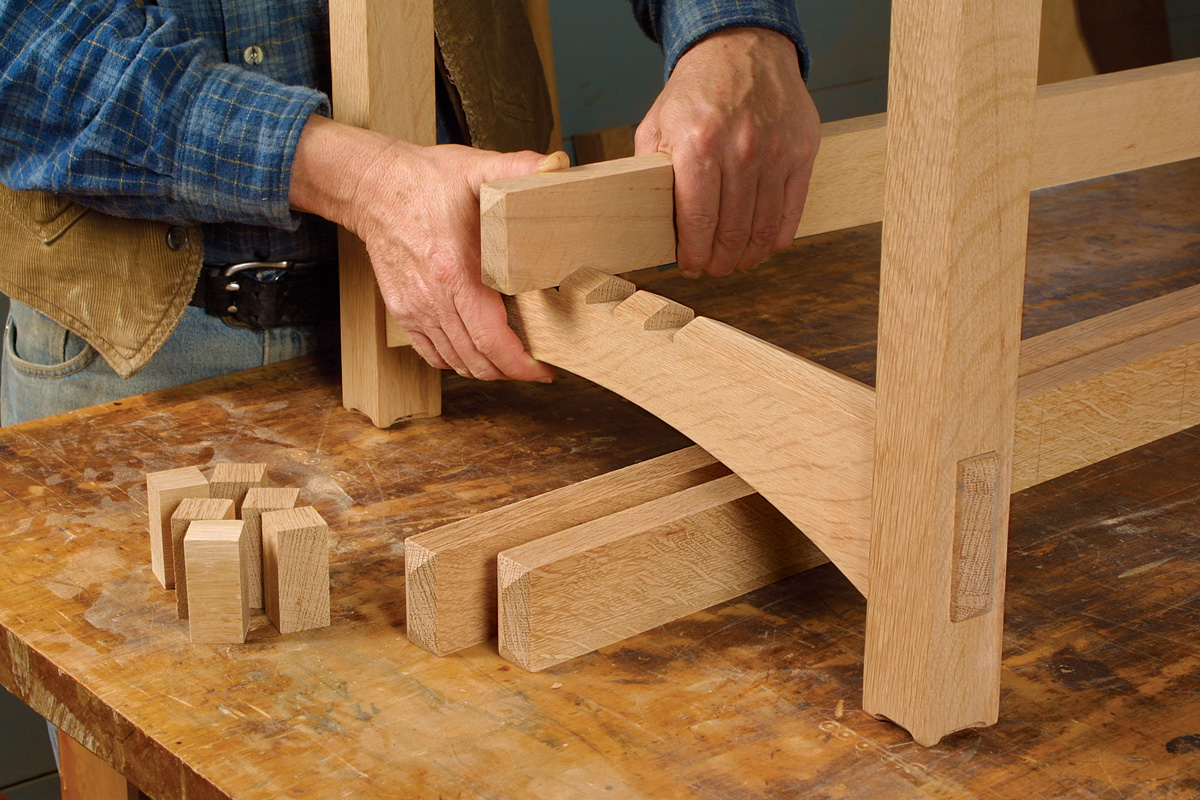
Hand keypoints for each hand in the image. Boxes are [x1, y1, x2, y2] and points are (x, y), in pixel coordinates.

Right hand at [291, 115, 557, 381]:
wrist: (372, 186)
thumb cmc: (425, 180)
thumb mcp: (476, 168)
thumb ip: (518, 169)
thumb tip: (558, 167)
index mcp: (455, 273)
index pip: (491, 339)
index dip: (520, 364)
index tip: (543, 370)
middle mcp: (433, 298)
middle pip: (476, 359)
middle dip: (510, 371)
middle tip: (536, 366)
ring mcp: (415, 308)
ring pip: (454, 362)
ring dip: (485, 369)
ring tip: (511, 361)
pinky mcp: (402, 311)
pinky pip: (431, 353)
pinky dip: (456, 362)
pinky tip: (475, 353)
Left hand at [635, 27, 819, 277]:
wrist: (743, 50)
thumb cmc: (696, 92)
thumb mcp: (656, 126)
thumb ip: (649, 174)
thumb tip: (645, 223)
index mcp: (698, 145)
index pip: (698, 222)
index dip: (693, 255)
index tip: (690, 266)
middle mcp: (741, 150)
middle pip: (732, 232)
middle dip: (719, 261)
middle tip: (712, 268)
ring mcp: (776, 152)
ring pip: (763, 229)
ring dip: (747, 256)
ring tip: (735, 261)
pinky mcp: (801, 152)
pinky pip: (791, 212)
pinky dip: (775, 239)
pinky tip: (761, 246)